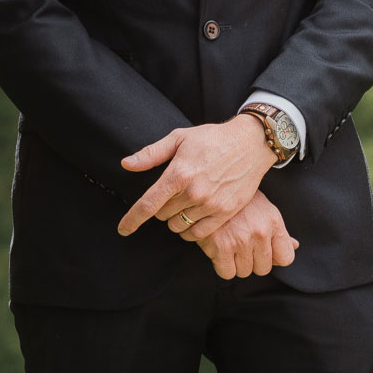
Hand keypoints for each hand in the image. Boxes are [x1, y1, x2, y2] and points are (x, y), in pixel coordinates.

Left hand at [118, 115, 275, 238]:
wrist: (249, 144)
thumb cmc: (212, 138)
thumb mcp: (179, 138)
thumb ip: (151, 154)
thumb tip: (126, 164)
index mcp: (178, 173)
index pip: (148, 204)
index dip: (132, 219)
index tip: (123, 229)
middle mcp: (193, 192)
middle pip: (162, 215)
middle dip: (162, 208)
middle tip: (173, 193)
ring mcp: (211, 204)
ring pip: (179, 226)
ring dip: (176, 219)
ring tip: (185, 204)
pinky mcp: (225, 212)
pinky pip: (198, 233)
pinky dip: (191, 229)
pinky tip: (194, 216)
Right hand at [196, 191, 297, 279]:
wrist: (210, 187)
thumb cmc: (238, 199)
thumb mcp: (263, 208)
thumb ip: (278, 230)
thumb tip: (294, 246)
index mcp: (273, 221)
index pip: (286, 258)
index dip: (274, 257)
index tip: (264, 251)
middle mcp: (260, 232)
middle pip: (263, 268)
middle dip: (253, 261)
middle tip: (242, 245)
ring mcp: (240, 240)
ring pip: (244, 272)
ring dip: (236, 263)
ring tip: (230, 243)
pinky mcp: (220, 246)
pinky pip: (227, 273)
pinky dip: (222, 265)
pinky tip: (219, 249)